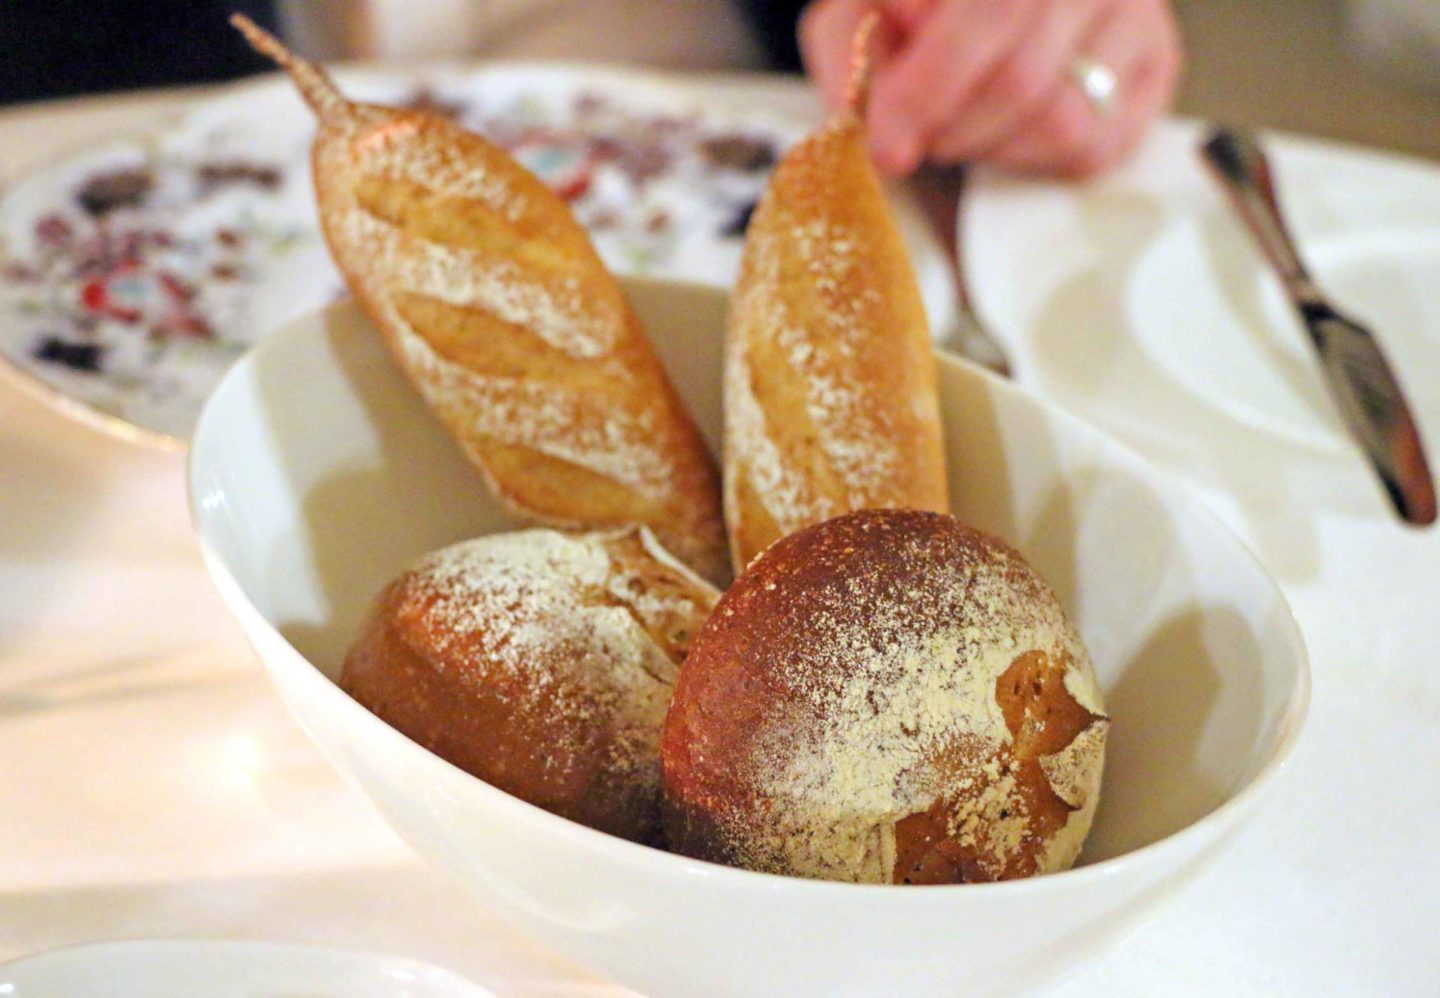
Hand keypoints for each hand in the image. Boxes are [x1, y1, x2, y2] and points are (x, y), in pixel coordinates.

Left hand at [800, 0, 1182, 176]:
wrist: (984, 2)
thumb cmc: (915, 5)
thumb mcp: (865, 7)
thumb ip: (851, 44)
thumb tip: (872, 108)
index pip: (989, 15)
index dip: (930, 92)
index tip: (888, 148)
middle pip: (1024, 79)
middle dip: (955, 131)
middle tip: (922, 139)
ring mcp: (1136, 10)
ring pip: (1065, 120)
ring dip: (993, 148)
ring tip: (962, 128)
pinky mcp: (1158, 64)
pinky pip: (1097, 146)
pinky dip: (1036, 159)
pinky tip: (1008, 133)